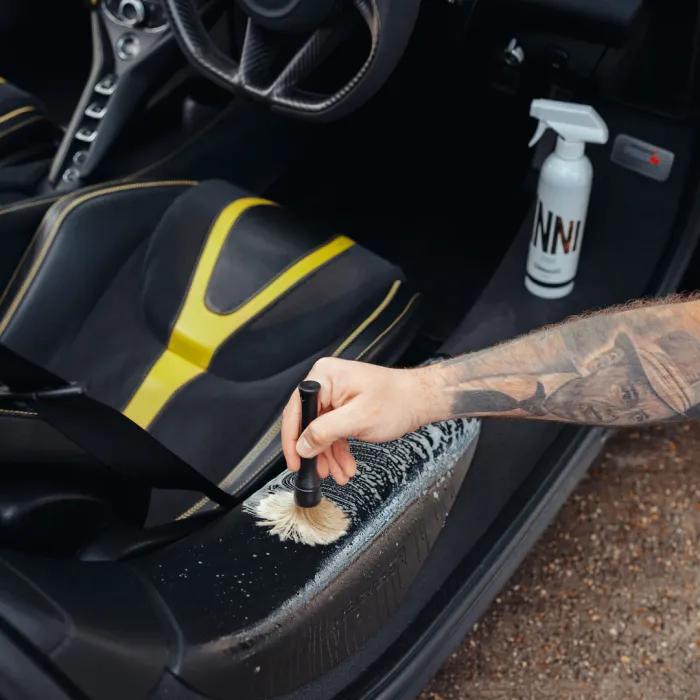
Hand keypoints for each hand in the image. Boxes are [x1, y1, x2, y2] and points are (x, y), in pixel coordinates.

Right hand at [281, 358, 435, 484]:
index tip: (295, 460)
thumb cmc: (397, 401)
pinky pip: (333, 431)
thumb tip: (302, 445)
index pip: (296, 409)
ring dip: (329, 455)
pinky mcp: (344, 406)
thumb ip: (325, 431)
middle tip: (320, 471)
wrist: (419, 400)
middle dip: (317, 452)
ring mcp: (335, 395)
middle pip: (308, 423)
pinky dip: (338, 449)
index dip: (292, 438)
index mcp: (325, 377)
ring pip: (321, 431)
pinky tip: (344, 464)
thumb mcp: (358, 419)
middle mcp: (327, 383)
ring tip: (338, 473)